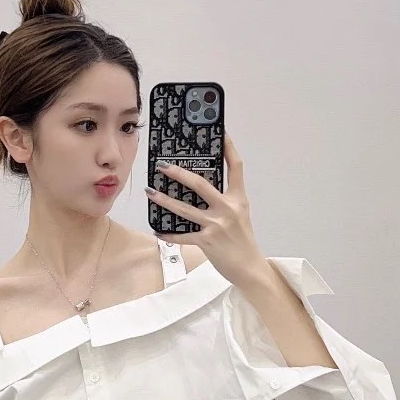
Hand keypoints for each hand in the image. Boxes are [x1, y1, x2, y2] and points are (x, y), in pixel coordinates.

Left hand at [147, 132, 264, 286]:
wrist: (249, 267)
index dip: (228, 148)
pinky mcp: (207, 242)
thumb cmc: (242, 240)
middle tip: (163, 166)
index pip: (236, 167)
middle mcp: (228, 209)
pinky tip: (157, 230)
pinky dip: (168, 235)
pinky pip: (182, 236)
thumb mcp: (239, 214)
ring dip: (164, 200)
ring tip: (150, 192)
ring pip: (185, 209)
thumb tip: (201, 187)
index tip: (221, 132)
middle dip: (179, 173)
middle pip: (201, 184)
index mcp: (238, 199)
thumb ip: (225, 200)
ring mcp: (217, 225)